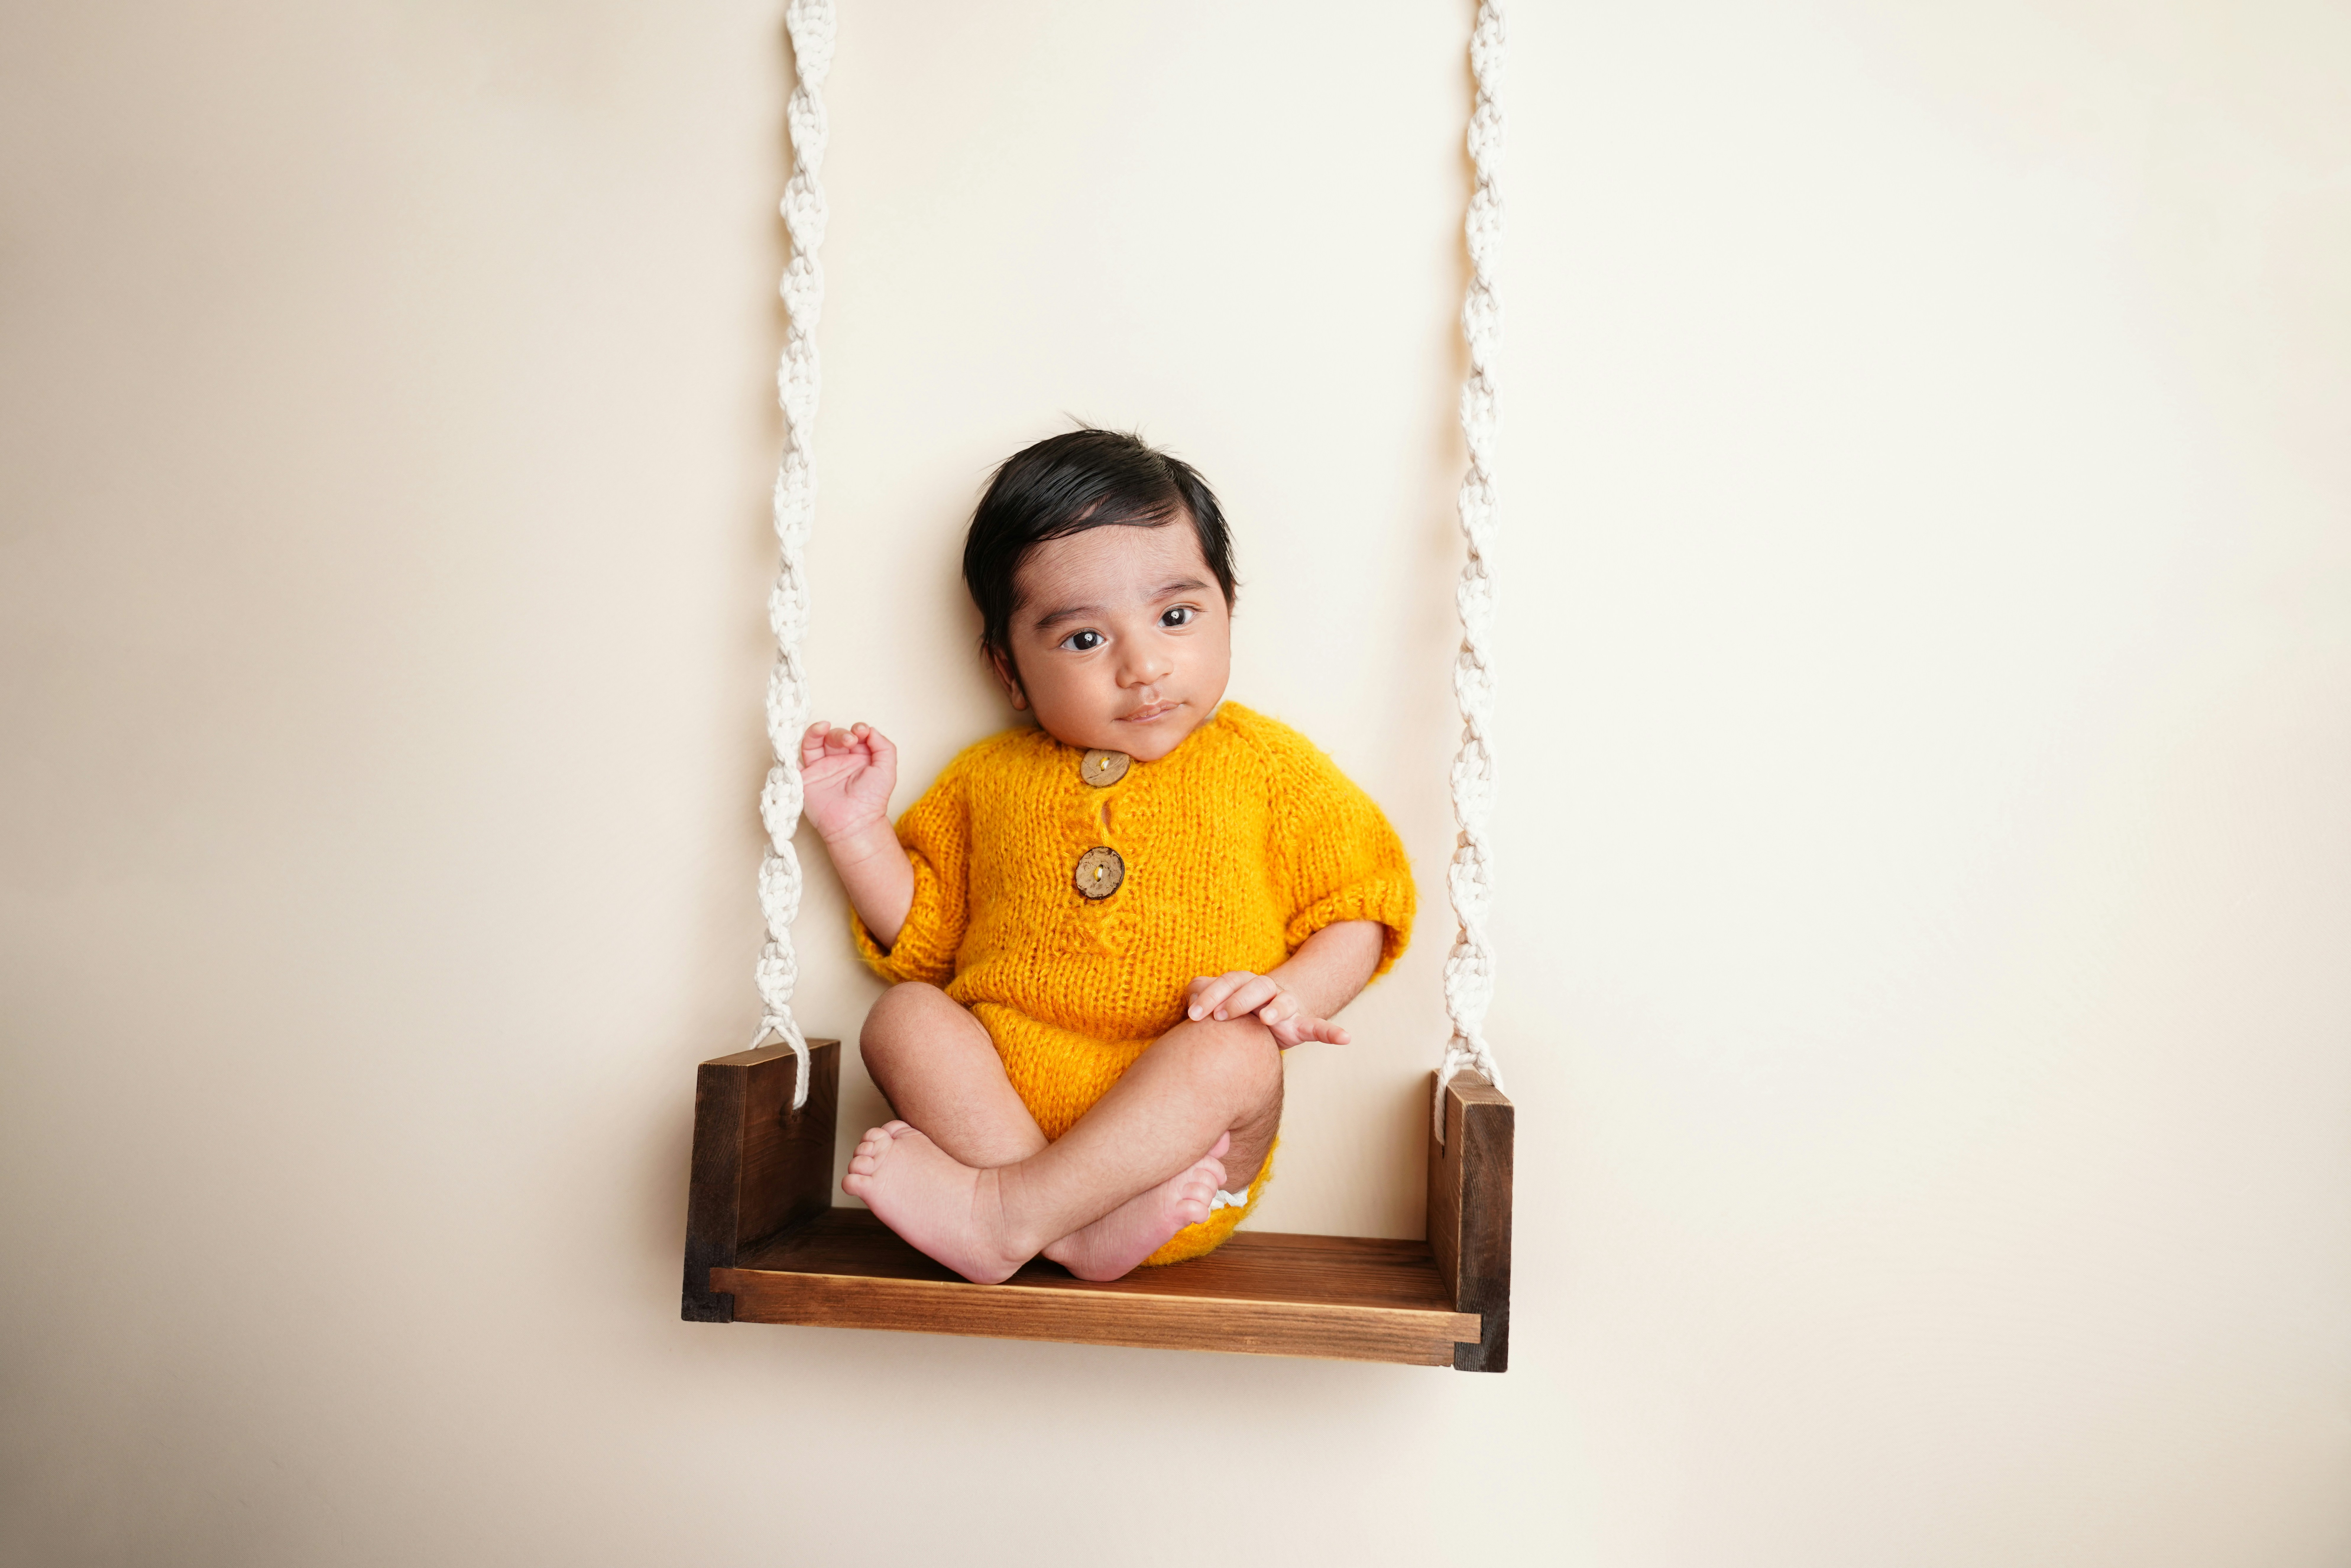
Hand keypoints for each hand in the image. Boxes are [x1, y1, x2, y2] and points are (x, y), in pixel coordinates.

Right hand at [799, 721, 897, 844]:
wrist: (853, 822)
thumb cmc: (872, 800)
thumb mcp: (886, 770)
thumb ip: (884, 747)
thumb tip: (870, 730)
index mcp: (858, 758)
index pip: (854, 735)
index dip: (858, 729)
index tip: (862, 732)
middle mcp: (838, 761)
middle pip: (834, 736)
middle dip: (841, 733)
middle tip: (849, 740)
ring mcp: (821, 768)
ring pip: (814, 742)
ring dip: (817, 731)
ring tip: (823, 726)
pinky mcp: (806, 778)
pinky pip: (793, 761)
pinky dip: (791, 750)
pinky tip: (801, 740)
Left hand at [1184, 971, 1350, 1049]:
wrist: (1270, 1013)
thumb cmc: (1237, 1007)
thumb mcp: (1219, 998)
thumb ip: (1202, 993)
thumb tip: (1189, 997)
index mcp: (1244, 982)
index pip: (1227, 983)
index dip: (1210, 996)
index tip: (1193, 1015)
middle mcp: (1267, 990)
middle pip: (1254, 986)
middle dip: (1237, 1000)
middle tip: (1221, 1016)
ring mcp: (1286, 1006)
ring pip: (1283, 1002)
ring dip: (1275, 1008)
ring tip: (1267, 1018)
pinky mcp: (1301, 1024)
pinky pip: (1320, 1027)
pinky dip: (1332, 1033)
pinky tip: (1346, 1038)